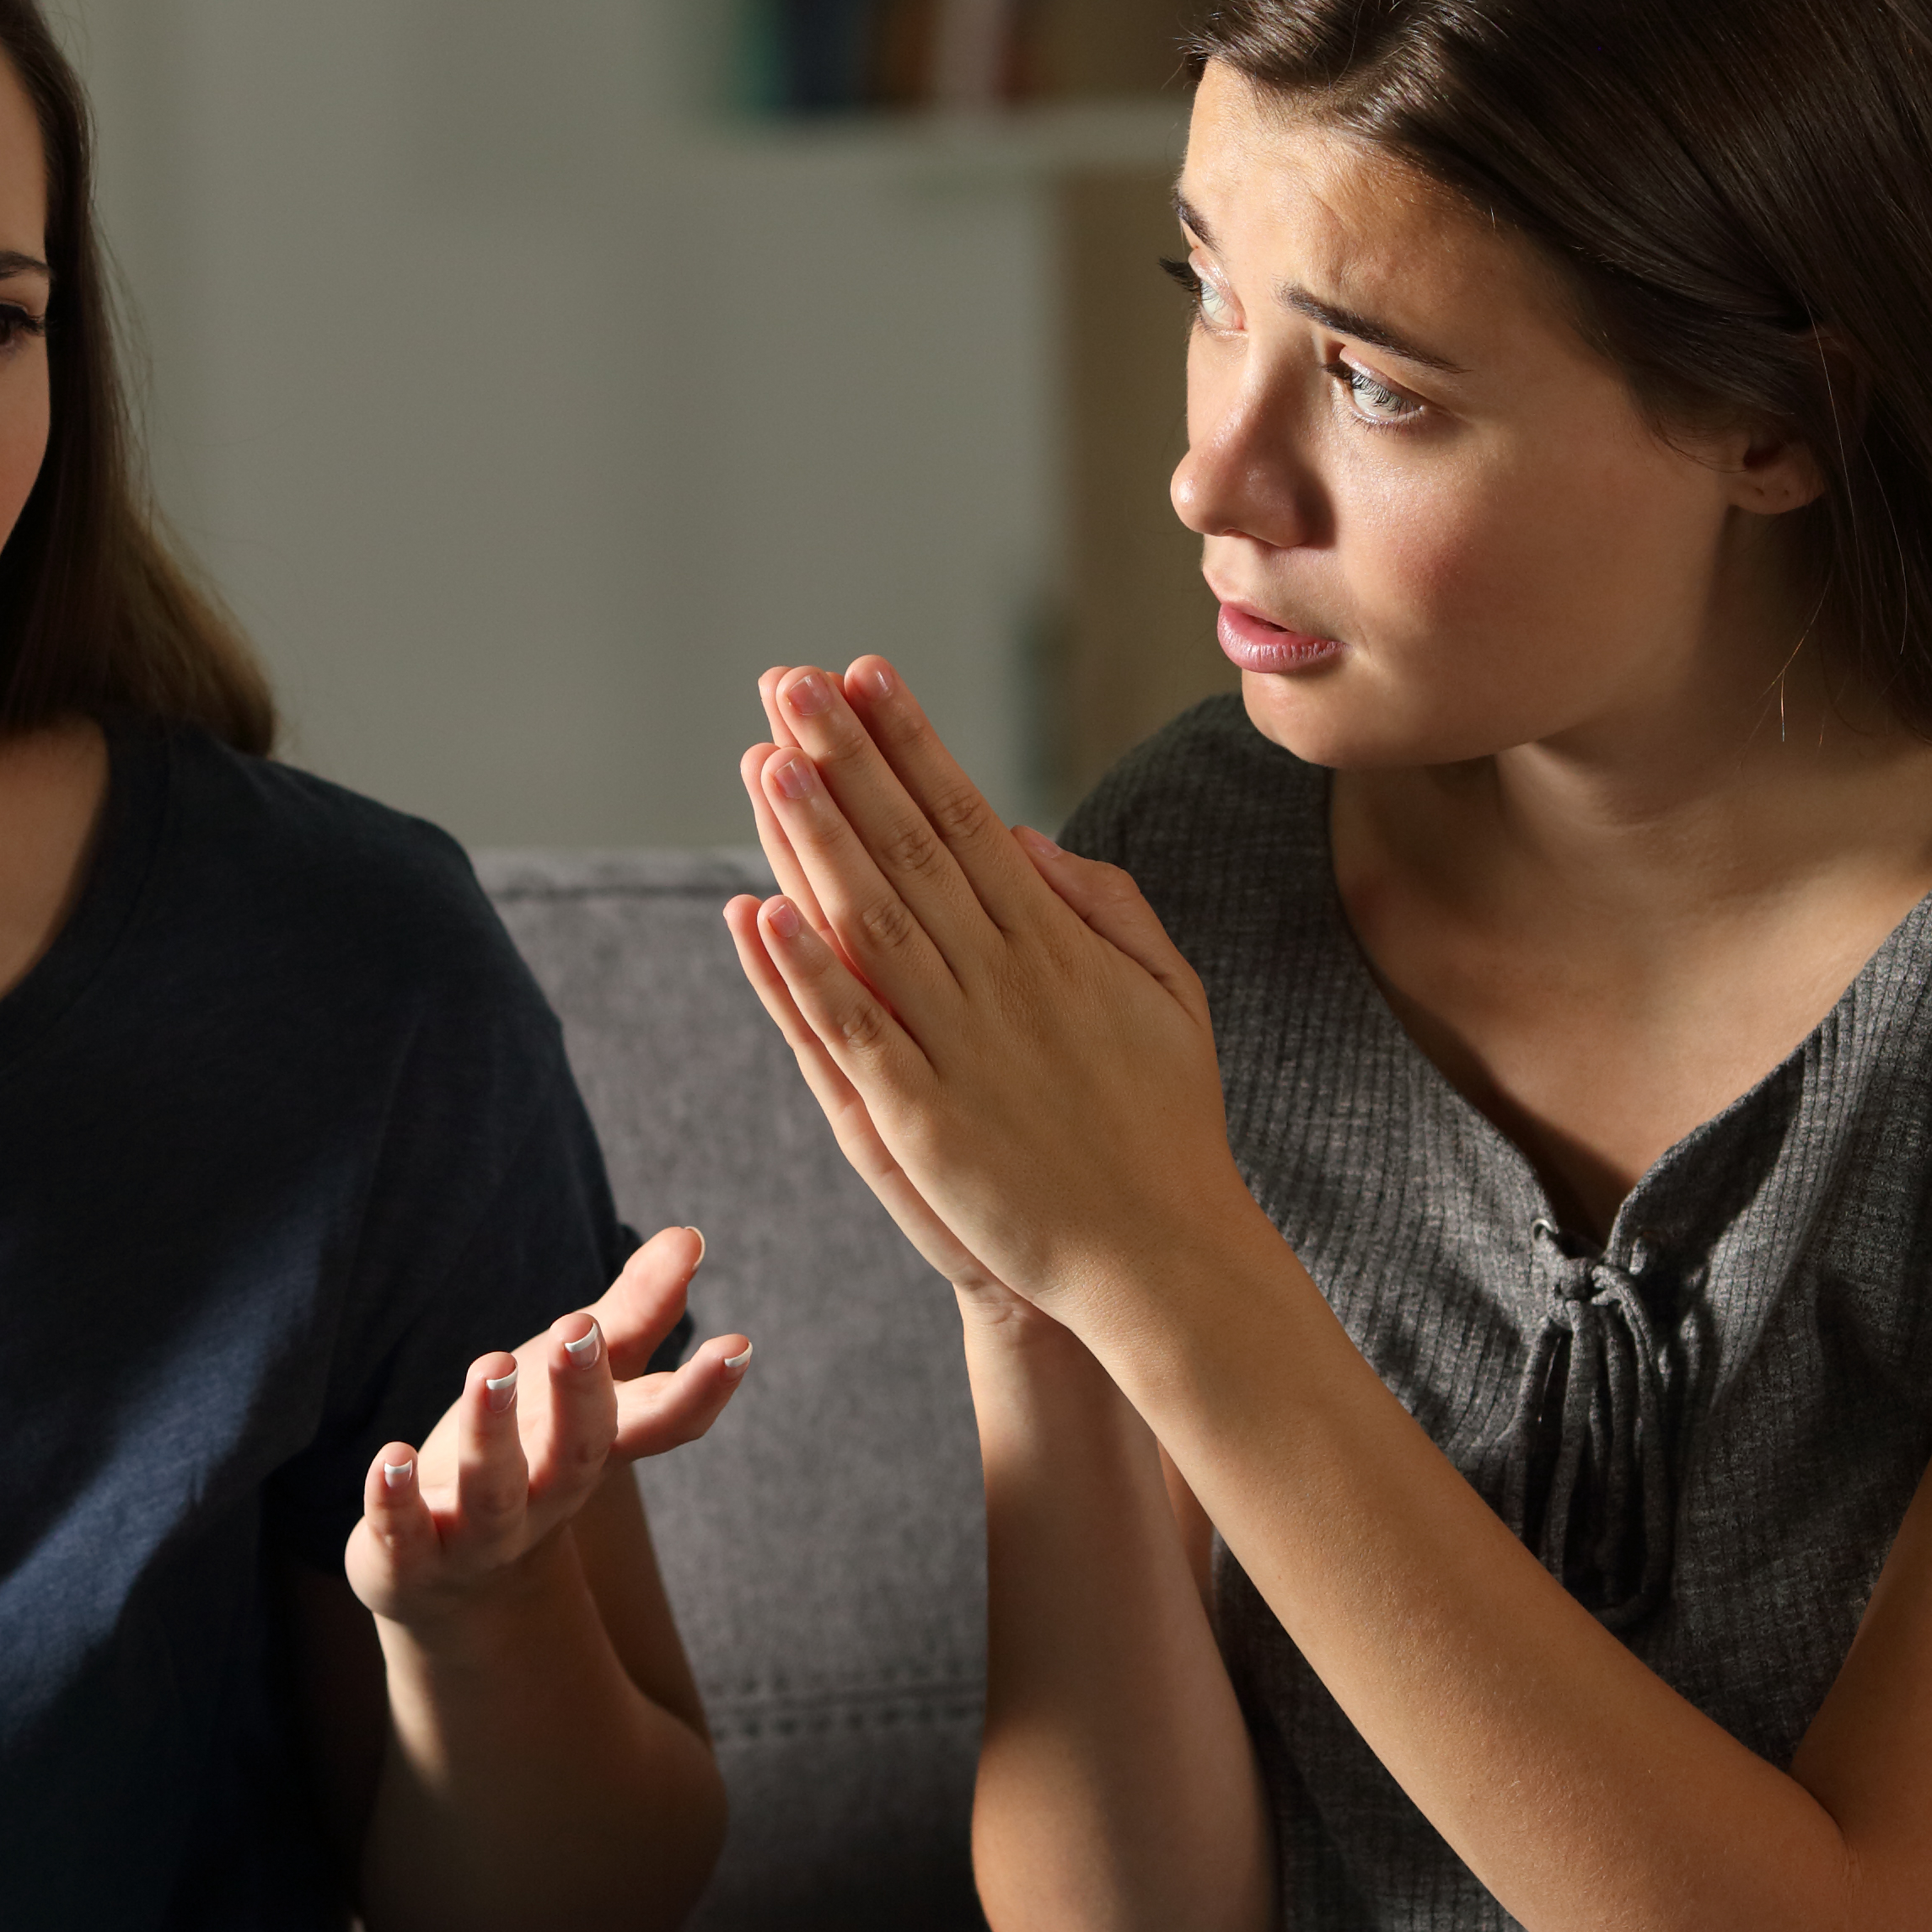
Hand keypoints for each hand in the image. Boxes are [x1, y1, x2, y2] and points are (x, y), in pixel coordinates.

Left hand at [348, 1226, 750, 1631]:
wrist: (452, 1579)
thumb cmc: (525, 1451)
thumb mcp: (574, 1381)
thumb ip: (630, 1315)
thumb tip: (690, 1237)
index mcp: (594, 1445)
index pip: (660, 1423)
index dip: (700, 1391)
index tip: (735, 1345)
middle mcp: (549, 1494)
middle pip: (579, 1452)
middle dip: (582, 1396)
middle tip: (580, 1331)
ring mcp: (481, 1534)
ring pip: (495, 1494)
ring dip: (494, 1435)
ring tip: (489, 1367)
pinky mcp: (411, 1558)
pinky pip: (405, 1536)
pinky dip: (397, 1503)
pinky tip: (390, 1459)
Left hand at [726, 659, 1258, 1348]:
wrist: (1167, 1259)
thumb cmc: (1167, 1127)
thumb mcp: (1169, 994)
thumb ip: (1105, 906)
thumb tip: (1027, 833)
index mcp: (1056, 944)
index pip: (967, 818)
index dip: (911, 743)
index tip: (863, 672)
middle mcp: (1005, 980)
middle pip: (910, 849)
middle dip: (848, 761)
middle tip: (789, 682)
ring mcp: (962, 1049)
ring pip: (874, 925)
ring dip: (815, 843)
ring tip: (765, 762)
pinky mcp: (924, 1124)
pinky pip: (857, 1036)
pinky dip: (809, 977)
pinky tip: (761, 915)